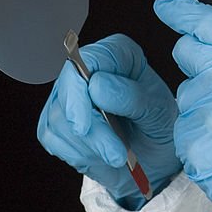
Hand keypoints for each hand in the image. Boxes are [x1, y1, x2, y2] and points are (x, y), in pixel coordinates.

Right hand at [37, 34, 181, 209]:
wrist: (154, 154)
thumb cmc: (158, 124)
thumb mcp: (158, 110)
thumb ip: (131, 96)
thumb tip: (95, 85)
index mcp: (118, 54)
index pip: (86, 60)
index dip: (78, 93)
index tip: (83, 127)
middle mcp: (89, 69)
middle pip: (67, 93)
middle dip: (91, 133)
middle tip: (115, 155)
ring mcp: (70, 94)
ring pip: (57, 120)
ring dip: (89, 149)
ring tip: (117, 156)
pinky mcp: (58, 119)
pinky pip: (53, 138)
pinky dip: (79, 155)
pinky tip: (101, 157)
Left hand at [154, 0, 211, 211]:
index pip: (206, 22)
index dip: (180, 11)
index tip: (165, 6)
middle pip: (186, 51)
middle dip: (196, 63)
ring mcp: (203, 108)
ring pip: (186, 94)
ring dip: (201, 105)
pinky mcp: (189, 138)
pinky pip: (183, 126)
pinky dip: (198, 134)